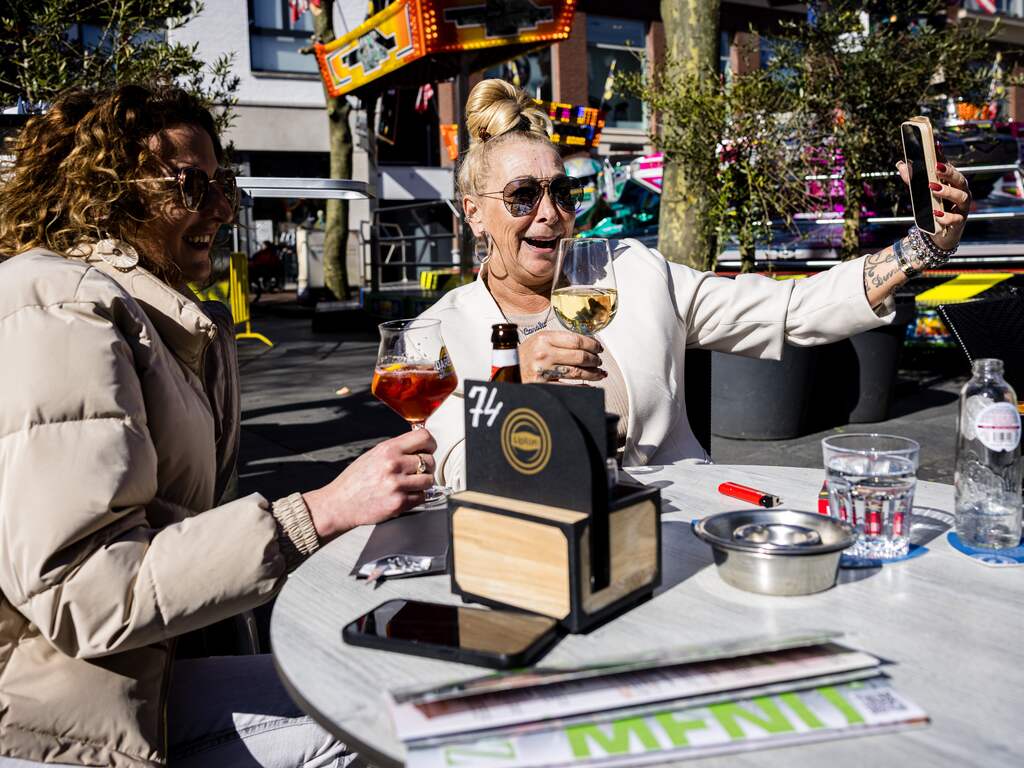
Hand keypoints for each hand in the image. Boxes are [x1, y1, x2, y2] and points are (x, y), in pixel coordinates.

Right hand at [302, 429, 436, 539]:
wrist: (340, 504)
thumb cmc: (355, 480)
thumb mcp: (374, 455)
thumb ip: (397, 449)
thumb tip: (419, 445)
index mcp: (388, 449)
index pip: (424, 437)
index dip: (430, 444)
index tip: (428, 449)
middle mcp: (394, 465)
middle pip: (430, 460)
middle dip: (427, 466)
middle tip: (416, 471)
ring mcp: (397, 485)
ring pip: (429, 480)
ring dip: (422, 483)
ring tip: (409, 484)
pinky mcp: (399, 503)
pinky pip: (422, 497)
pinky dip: (416, 497)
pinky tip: (404, 494)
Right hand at [518, 329, 605, 382]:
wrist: (507, 370)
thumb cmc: (525, 354)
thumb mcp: (538, 340)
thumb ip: (559, 340)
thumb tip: (586, 343)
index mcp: (544, 338)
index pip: (576, 340)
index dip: (592, 344)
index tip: (598, 348)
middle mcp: (543, 353)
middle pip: (579, 356)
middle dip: (594, 359)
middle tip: (599, 361)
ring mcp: (543, 370)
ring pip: (577, 371)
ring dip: (592, 373)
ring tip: (599, 373)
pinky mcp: (542, 384)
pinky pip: (568, 386)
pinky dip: (582, 387)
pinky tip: (590, 385)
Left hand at [896, 159, 969, 251]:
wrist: (938, 233)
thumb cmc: (933, 208)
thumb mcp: (921, 193)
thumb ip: (912, 179)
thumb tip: (901, 164)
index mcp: (952, 183)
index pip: (949, 167)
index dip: (943, 157)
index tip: (935, 146)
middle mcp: (961, 192)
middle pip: (959, 179)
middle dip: (948, 173)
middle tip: (935, 167)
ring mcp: (962, 207)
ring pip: (961, 196)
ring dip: (947, 192)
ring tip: (933, 188)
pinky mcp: (959, 222)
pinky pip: (955, 218)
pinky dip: (946, 217)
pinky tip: (936, 215)